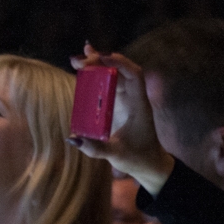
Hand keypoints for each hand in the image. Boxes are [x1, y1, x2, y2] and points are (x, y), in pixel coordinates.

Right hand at [68, 44, 173, 194]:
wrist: (149, 164)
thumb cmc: (138, 159)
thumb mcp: (117, 156)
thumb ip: (96, 148)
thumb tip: (73, 139)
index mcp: (140, 106)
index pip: (134, 76)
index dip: (119, 64)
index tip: (100, 59)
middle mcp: (135, 99)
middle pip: (121, 71)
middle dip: (101, 62)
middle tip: (80, 62)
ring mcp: (128, 100)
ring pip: (114, 75)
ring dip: (98, 65)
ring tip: (77, 59)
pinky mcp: (120, 104)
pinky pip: (109, 84)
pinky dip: (97, 75)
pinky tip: (84, 67)